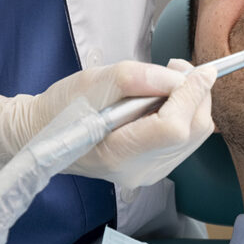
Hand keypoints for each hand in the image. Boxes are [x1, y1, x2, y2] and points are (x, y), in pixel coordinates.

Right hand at [0, 59, 215, 186]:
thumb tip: (179, 77)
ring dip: (193, 103)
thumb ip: (138, 78)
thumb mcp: (94, 81)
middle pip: (194, 132)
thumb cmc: (63, 108)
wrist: (43, 136)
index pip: (174, 127)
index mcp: (120, 153)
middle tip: (178, 67)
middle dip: (197, 95)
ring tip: (169, 81)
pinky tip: (162, 102)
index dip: (192, 95)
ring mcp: (149, 175)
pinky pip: (186, 141)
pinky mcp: (154, 170)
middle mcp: (140, 172)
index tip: (200, 69)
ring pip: (196, 137)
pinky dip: (184, 115)